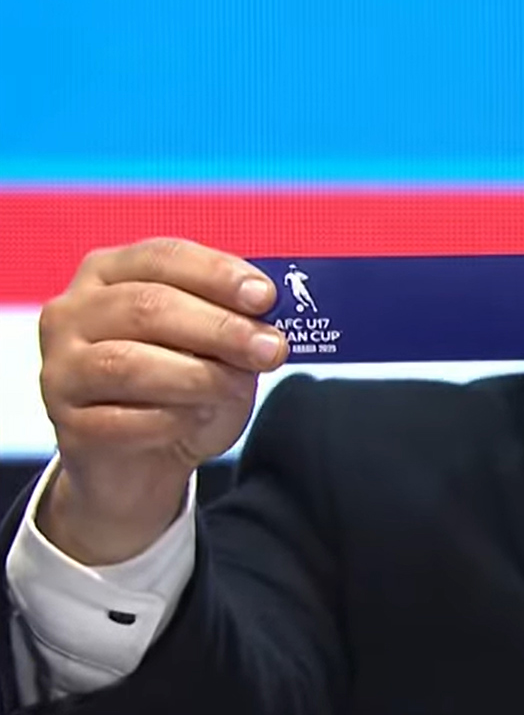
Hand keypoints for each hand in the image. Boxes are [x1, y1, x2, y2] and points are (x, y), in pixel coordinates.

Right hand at [36, 238, 288, 563]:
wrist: (142, 457)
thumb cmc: (182, 387)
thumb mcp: (216, 349)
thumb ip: (236, 328)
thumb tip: (268, 331)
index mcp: (111, 272)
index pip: (163, 257)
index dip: (217, 274)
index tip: (266, 297)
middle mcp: (74, 311)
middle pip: (147, 307)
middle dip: (220, 328)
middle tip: (271, 349)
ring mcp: (61, 367)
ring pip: (128, 363)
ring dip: (197, 377)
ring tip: (237, 388)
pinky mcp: (64, 422)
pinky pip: (120, 420)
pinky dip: (170, 421)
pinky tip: (196, 420)